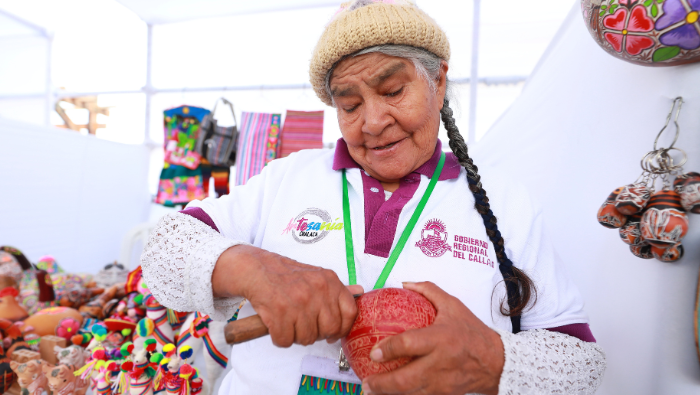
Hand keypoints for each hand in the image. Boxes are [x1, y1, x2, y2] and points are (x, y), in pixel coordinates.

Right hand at [212, 245, 362, 346]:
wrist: (258, 270)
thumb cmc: (288, 276)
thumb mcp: (317, 276)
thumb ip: (336, 289)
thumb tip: (360, 293)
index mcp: (329, 281)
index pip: (350, 312)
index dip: (342, 327)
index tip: (332, 332)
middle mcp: (317, 290)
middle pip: (329, 330)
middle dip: (317, 334)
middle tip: (305, 327)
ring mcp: (298, 302)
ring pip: (306, 338)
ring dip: (296, 336)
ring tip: (289, 322)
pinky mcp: (279, 313)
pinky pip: (285, 340)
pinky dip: (279, 337)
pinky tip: (277, 324)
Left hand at [362, 282, 503, 394]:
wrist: (496, 362)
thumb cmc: (472, 332)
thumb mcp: (453, 305)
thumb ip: (429, 291)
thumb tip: (405, 283)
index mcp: (441, 338)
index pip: (410, 344)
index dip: (389, 350)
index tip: (373, 352)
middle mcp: (440, 363)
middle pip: (406, 378)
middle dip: (383, 383)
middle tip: (366, 381)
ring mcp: (442, 382)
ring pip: (411, 393)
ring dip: (389, 394)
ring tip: (370, 390)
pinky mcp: (444, 394)